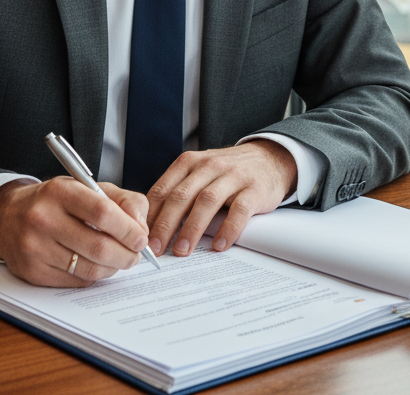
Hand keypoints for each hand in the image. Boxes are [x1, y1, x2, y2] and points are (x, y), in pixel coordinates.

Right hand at [0, 177, 150, 286]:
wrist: (7, 215)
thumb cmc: (55, 200)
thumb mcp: (87, 187)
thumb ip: (122, 201)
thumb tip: (141, 228)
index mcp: (60, 192)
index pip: (102, 212)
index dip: (128, 228)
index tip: (141, 238)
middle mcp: (43, 218)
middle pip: (98, 246)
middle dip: (126, 255)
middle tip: (135, 255)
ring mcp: (35, 247)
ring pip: (89, 268)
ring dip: (113, 268)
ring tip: (120, 260)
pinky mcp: (32, 272)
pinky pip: (75, 281)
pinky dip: (94, 276)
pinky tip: (96, 265)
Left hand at [146, 140, 296, 257]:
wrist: (268, 158)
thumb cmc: (227, 172)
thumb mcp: (199, 172)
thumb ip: (178, 191)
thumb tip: (149, 224)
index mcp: (189, 162)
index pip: (164, 189)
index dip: (150, 214)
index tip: (141, 237)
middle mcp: (209, 166)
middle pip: (182, 196)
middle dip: (166, 224)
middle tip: (156, 248)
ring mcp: (233, 176)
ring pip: (207, 201)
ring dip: (192, 228)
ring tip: (182, 251)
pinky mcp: (254, 189)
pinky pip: (239, 210)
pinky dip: (228, 228)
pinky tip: (220, 245)